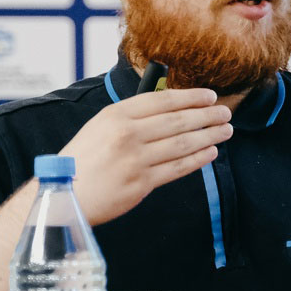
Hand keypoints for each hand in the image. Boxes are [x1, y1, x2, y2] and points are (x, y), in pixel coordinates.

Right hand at [59, 88, 231, 225]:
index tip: (210, 96)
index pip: (163, 100)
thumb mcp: (100, 126)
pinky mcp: (142, 183)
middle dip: (207, 116)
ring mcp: (136, 160)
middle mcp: (127, 134)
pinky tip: (210, 152)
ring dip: (209, 136)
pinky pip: (178, 168)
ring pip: (183, 144)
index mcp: (116, 115)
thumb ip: (131, 117)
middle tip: (226, 113)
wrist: (65, 194)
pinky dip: (198, 159)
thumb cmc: (83, 159)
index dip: (191, 97)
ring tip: (225, 131)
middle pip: (178, 121)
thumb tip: (169, 108)